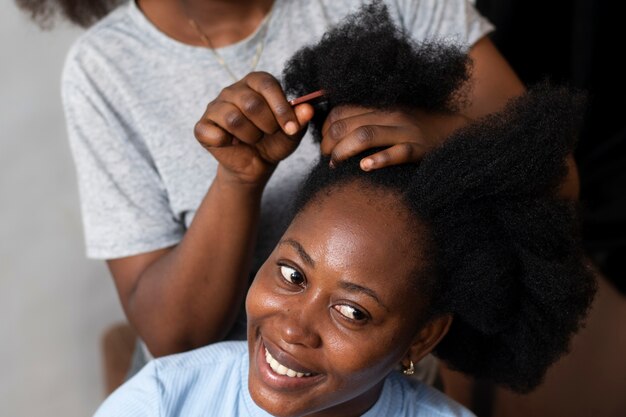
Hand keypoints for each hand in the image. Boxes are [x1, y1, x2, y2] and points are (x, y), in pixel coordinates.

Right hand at [194, 72, 313, 185]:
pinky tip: (233, 143)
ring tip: (253, 139)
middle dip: (266, 125)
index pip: (267, 84)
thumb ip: (300, 120)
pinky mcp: (203, 125)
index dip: (281, 108)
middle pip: (250, 103)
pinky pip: (213, 132)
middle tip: (269, 134)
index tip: (290, 128)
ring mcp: (215, 106)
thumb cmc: (274, 142)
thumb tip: (308, 109)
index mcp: (256, 83)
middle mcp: (233, 90)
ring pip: (233, 119)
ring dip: (250, 136)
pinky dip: (227, 142)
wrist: (255, 164)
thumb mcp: (291, 133)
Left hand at [321, 106, 467, 170]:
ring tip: (335, 164)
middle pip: (347, 125)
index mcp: (380, 107)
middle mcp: (390, 115)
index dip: (325, 130)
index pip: (340, 112)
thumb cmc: (417, 128)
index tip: (324, 146)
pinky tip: (365, 167)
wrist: (456, 130)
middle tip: (327, 159)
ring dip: (344, 151)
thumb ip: (367, 121)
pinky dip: (379, 159)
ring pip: (365, 135)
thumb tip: (334, 134)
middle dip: (329, 144)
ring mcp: (405, 131)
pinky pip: (398, 152)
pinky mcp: (419, 149)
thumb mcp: (390, 118)